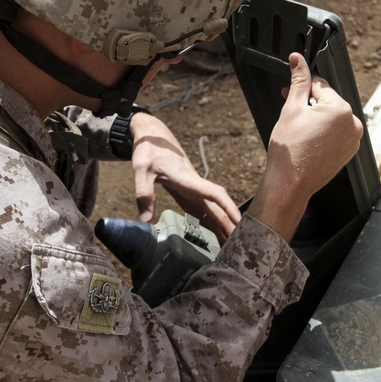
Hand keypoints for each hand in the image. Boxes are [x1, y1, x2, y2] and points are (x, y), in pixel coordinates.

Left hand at [129, 112, 241, 240]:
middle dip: (229, 224)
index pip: (215, 195)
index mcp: (188, 180)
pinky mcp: (186, 192)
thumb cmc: (149, 150)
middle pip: (217, 207)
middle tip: (239, 244)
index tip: (239, 222)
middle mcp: (194, 186)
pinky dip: (210, 222)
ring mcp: (192, 189)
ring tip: (230, 245)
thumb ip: (144, 193)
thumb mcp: (142, 170)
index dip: (228, 208)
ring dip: (221, 226)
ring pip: (212, 210)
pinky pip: (202, 209)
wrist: (153, 136)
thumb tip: (146, 219)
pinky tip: (215, 233)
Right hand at [247, 52, 363, 241]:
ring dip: (317, 118)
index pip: (321, 85)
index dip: (303, 87)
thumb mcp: (292, 109)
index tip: (290, 91)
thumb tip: (297, 59)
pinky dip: (324, 132)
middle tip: (291, 112)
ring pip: (332, 118)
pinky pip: (337, 133)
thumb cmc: (289, 150)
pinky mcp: (349, 152)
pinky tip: (308, 140)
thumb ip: (299, 81)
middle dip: (310, 103)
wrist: (290, 183)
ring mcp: (353, 139)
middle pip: (328, 102)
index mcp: (340, 109)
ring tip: (299, 129)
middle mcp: (353, 123)